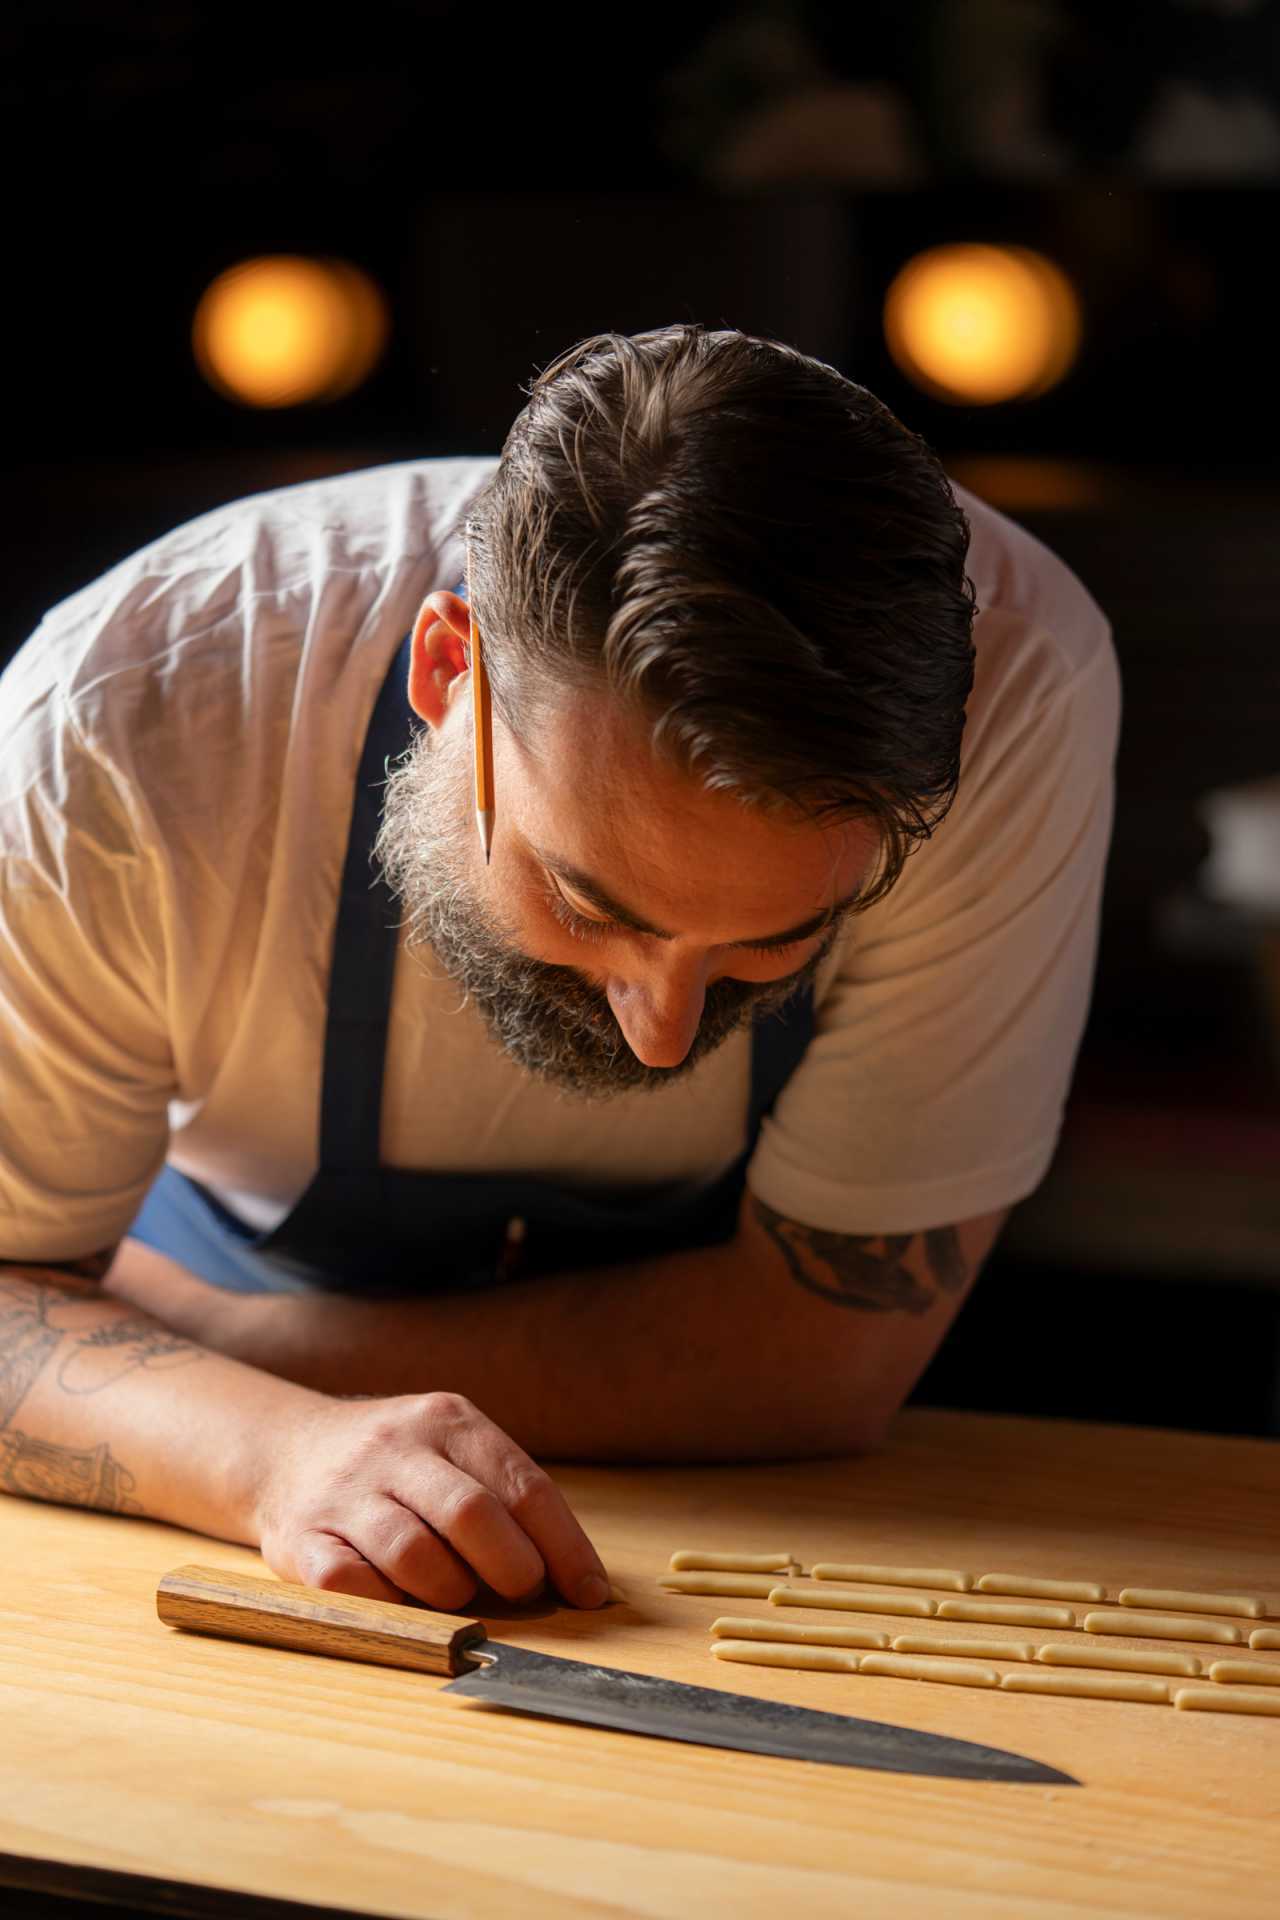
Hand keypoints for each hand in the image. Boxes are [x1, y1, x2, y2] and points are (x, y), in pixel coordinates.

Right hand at [249, 1389, 610, 1610]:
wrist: (287, 1450)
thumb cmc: (396, 1464)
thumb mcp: (453, 1448)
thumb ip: (506, 1496)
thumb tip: (578, 1576)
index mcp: (446, 1420)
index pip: (523, 1486)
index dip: (564, 1547)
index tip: (589, 1593)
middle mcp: (395, 1448)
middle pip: (472, 1516)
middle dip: (513, 1569)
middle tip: (522, 1592)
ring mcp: (344, 1492)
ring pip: (415, 1556)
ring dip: (451, 1592)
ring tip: (455, 1591)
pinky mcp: (302, 1537)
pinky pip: (352, 1585)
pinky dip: (388, 1604)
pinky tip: (399, 1598)